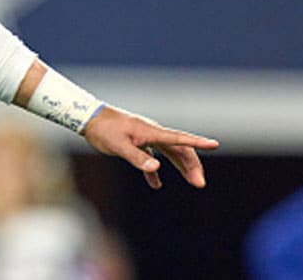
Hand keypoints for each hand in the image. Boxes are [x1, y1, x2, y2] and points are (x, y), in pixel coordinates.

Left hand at [82, 106, 219, 188]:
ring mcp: (145, 138)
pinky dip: (154, 171)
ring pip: (170, 153)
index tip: (215, 144)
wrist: (88, 119)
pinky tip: (156, 184)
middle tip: (200, 183)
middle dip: (192, 165)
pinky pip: (151, 158)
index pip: (179, 138)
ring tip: (194, 183)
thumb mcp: (118, 146)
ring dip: (181, 167)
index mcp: (151, 132)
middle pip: (179, 148)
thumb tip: (156, 169)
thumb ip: (136, 157)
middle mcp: (152, 133)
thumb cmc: (103, 130)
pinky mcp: (136, 143)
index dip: (197, 142)